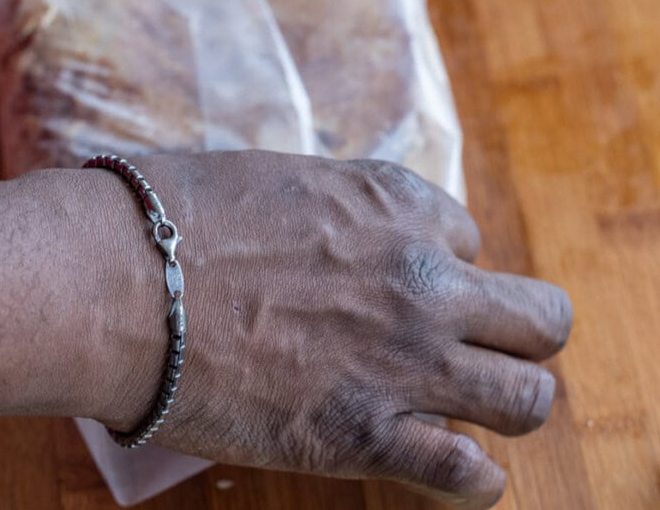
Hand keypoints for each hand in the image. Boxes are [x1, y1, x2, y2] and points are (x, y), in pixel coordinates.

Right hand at [86, 151, 570, 508]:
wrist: (118, 283)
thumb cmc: (172, 219)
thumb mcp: (280, 180)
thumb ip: (338, 210)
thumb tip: (342, 238)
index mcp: (397, 203)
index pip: (468, 240)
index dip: (438, 268)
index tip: (395, 288)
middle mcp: (422, 278)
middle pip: (541, 318)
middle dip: (517, 334)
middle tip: (474, 349)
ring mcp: (405, 360)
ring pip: (530, 397)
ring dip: (511, 404)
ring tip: (478, 412)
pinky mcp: (366, 435)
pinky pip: (470, 476)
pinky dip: (474, 481)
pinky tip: (457, 473)